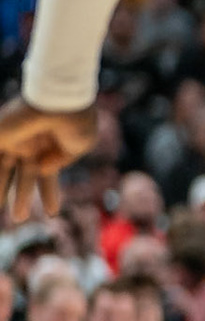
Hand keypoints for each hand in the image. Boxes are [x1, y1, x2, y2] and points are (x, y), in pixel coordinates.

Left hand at [0, 98, 97, 221]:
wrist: (62, 102)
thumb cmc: (76, 122)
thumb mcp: (79, 146)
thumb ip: (62, 160)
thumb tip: (44, 169)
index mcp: (51, 149)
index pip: (47, 177)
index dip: (49, 195)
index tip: (52, 213)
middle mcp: (31, 147)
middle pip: (24, 177)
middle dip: (22, 198)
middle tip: (19, 218)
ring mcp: (15, 143)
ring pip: (5, 173)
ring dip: (3, 193)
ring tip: (9, 216)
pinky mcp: (2, 140)